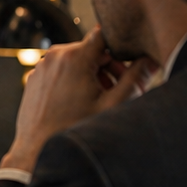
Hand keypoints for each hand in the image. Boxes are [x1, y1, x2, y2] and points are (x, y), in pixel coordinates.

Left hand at [1, 26, 157, 171]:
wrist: (38, 151)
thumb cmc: (74, 130)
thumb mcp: (113, 104)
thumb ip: (136, 78)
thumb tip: (151, 60)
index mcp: (74, 56)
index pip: (104, 35)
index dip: (121, 47)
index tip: (130, 62)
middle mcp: (55, 56)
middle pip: (91, 50)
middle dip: (109, 66)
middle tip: (122, 89)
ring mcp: (42, 67)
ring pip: (75, 61)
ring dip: (92, 74)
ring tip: (103, 99)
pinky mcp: (35, 79)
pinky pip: (60, 71)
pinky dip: (73, 81)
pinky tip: (82, 103)